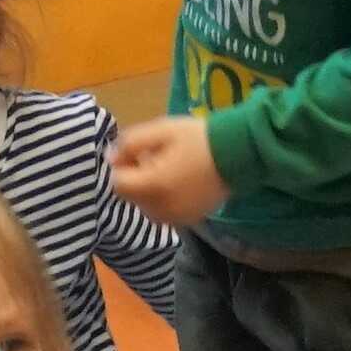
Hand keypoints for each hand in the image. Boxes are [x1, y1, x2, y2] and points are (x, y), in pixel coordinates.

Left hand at [106, 113, 226, 225]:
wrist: (239, 153)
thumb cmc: (199, 138)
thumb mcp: (161, 130)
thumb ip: (131, 143)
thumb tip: (111, 158)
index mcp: (153, 185)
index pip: (118, 183)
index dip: (122, 166)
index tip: (137, 153)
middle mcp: (162, 208)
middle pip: (132, 197)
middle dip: (136, 178)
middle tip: (155, 157)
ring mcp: (177, 217)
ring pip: (146, 207)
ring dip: (149, 191)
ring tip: (168, 169)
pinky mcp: (189, 220)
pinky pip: (164, 213)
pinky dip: (164, 200)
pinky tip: (179, 182)